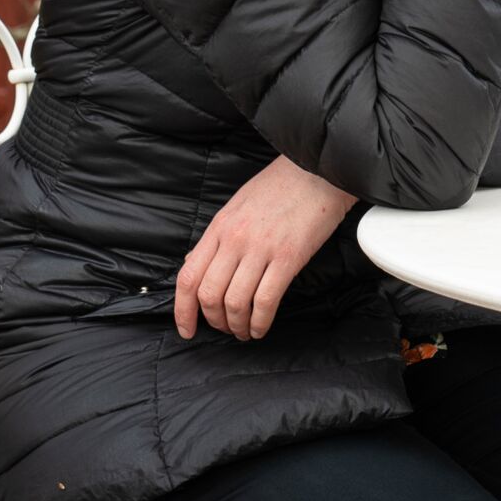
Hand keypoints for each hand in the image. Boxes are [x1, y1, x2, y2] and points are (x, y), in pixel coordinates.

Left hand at [174, 155, 358, 341]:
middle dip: (214, 321)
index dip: (183, 310)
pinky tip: (261, 328)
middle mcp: (235, 239)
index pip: (189, 276)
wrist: (317, 169)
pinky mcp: (288, 258)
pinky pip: (265, 301)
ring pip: (236, 302)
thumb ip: (217, 237)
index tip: (186, 329)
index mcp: (219, 226)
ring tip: (245, 331)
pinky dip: (260, 322)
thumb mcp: (237, 205)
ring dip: (238, 326)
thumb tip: (193, 263)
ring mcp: (261, 248)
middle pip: (209, 294)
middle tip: (225, 329)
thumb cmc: (280, 186)